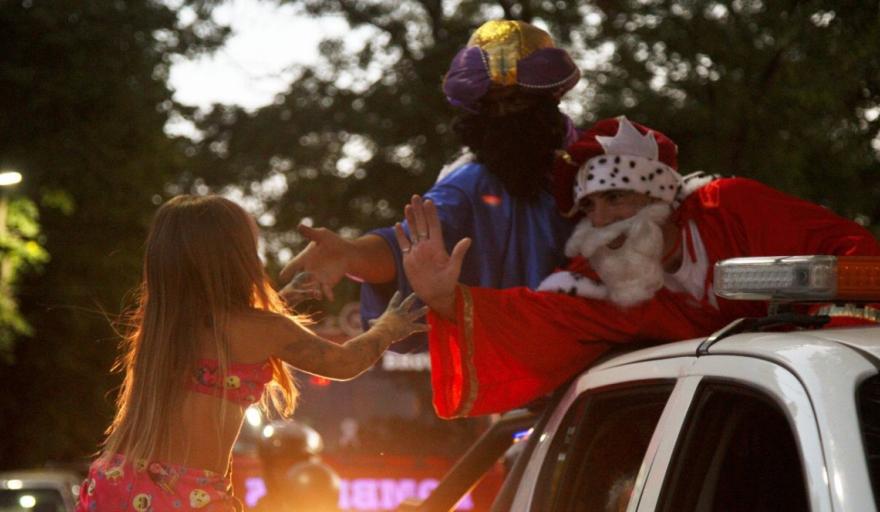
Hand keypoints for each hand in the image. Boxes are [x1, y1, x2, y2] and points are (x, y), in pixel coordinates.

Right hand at [280, 225, 350, 300]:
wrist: (347, 252)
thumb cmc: (332, 241)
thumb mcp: (322, 236)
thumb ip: (311, 233)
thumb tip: (299, 226)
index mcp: (303, 259)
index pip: (293, 266)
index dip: (288, 271)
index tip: (282, 277)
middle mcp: (307, 271)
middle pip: (298, 281)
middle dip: (294, 288)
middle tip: (288, 295)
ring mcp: (316, 279)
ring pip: (310, 288)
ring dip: (310, 293)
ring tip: (313, 296)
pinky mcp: (326, 283)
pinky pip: (325, 290)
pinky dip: (327, 293)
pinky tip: (329, 298)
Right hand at [369, 291, 428, 341]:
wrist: (384, 332)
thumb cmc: (378, 328)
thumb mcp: (375, 323)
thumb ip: (373, 322)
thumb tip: (369, 322)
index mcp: (391, 311)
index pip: (394, 301)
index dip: (396, 297)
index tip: (399, 292)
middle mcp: (400, 313)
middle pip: (407, 303)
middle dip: (412, 298)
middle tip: (416, 294)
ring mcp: (406, 319)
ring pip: (416, 313)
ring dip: (422, 310)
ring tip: (428, 308)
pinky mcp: (410, 327)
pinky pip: (419, 327)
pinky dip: (424, 327)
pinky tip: (430, 327)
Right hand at [394, 195, 470, 319]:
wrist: (435, 296)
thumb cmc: (447, 284)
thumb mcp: (454, 269)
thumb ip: (458, 254)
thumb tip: (468, 239)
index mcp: (437, 247)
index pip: (434, 226)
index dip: (431, 214)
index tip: (429, 201)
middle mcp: (427, 246)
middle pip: (422, 224)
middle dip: (419, 211)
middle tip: (416, 196)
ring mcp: (417, 252)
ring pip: (413, 231)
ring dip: (410, 219)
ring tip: (408, 205)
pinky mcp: (409, 259)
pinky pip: (404, 244)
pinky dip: (400, 235)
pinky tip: (398, 225)